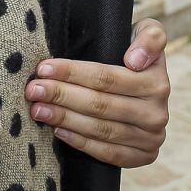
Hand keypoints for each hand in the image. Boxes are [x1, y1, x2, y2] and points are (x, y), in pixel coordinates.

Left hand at [24, 19, 169, 166]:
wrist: (146, 91)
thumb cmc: (132, 55)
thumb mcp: (145, 34)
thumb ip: (149, 36)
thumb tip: (136, 61)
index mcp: (156, 80)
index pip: (106, 77)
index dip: (72, 72)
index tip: (43, 68)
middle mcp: (157, 111)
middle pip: (100, 104)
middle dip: (61, 95)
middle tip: (33, 90)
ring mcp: (152, 137)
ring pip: (102, 129)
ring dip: (65, 119)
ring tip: (37, 110)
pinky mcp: (144, 156)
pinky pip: (110, 153)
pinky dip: (81, 142)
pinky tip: (58, 131)